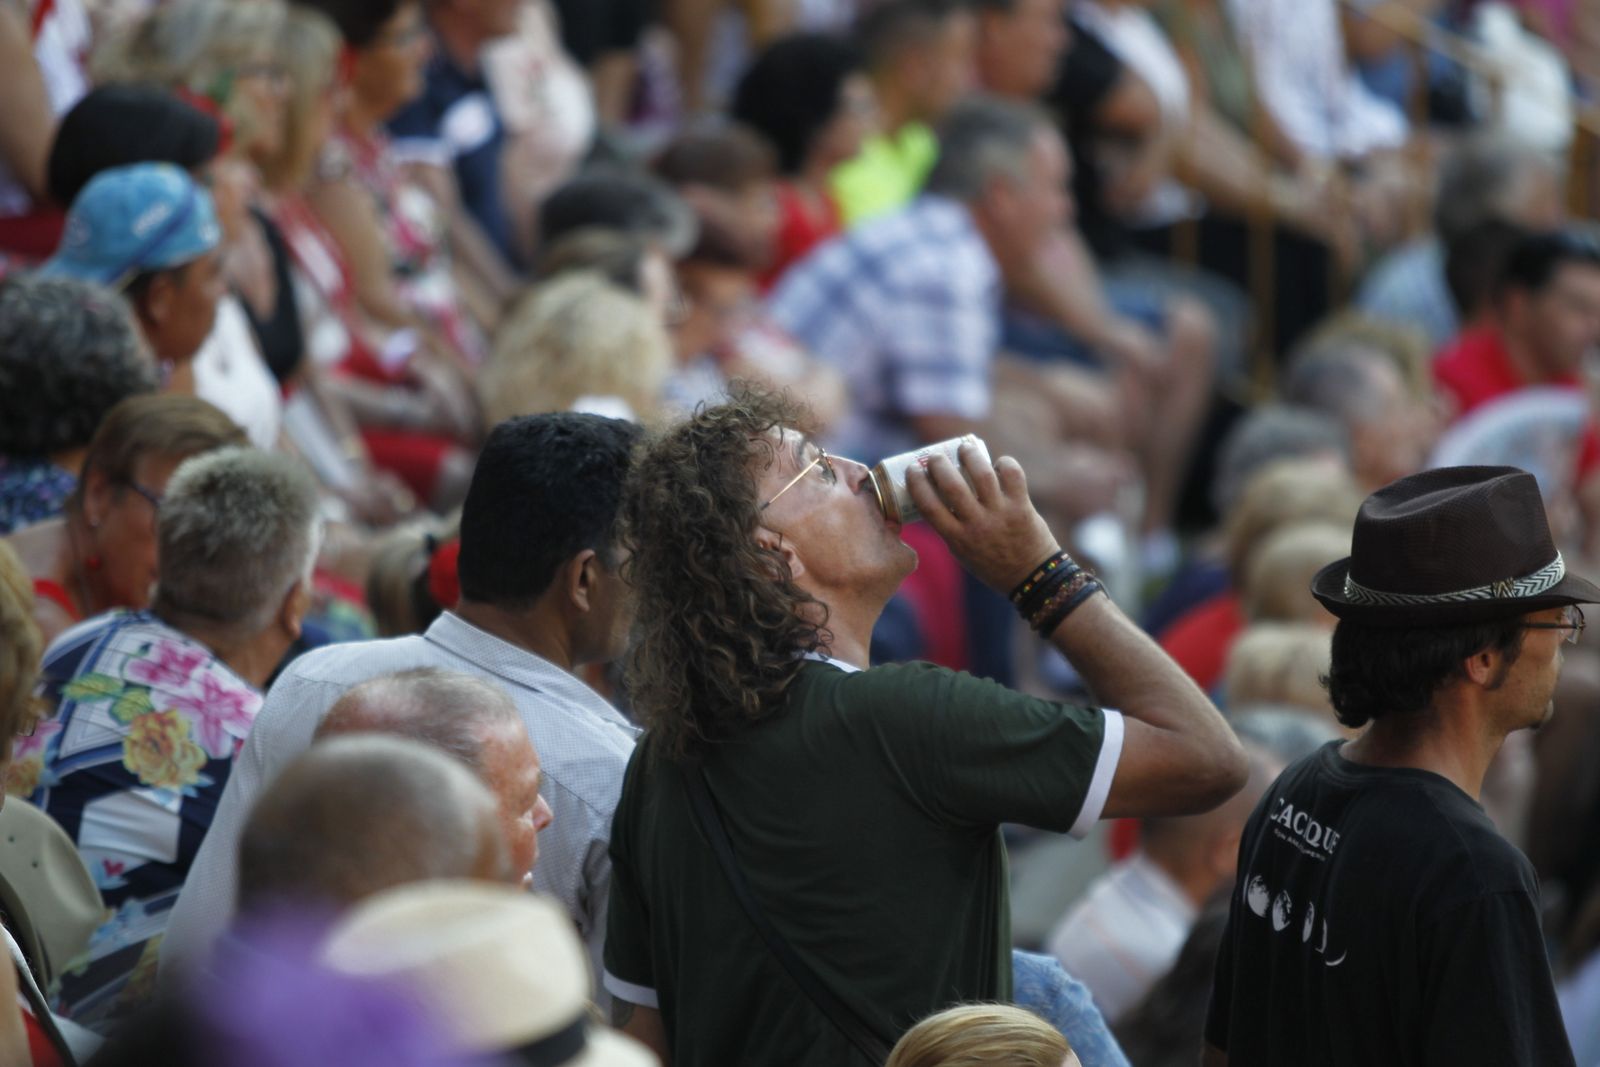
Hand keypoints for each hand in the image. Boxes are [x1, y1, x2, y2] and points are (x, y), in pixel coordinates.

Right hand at [905, 442, 1060, 592]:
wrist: (1031, 577)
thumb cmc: (991, 564)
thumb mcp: (961, 552)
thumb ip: (949, 527)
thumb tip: (936, 495)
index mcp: (957, 538)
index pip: (928, 505)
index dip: (916, 482)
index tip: (913, 468)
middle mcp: (977, 525)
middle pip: (952, 485)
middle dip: (939, 463)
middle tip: (937, 456)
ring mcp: (1001, 514)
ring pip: (982, 474)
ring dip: (970, 455)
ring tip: (965, 448)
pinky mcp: (1022, 506)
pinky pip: (1013, 475)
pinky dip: (1005, 463)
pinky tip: (998, 464)